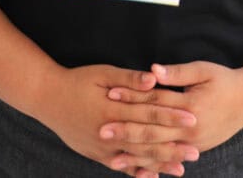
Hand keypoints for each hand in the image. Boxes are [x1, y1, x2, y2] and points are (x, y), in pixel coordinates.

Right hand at [36, 64, 199, 176]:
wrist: (47, 98)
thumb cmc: (77, 81)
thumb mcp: (103, 73)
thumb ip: (129, 79)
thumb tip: (154, 80)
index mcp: (112, 108)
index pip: (148, 113)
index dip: (171, 117)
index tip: (192, 119)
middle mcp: (108, 131)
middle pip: (145, 141)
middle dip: (171, 148)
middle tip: (195, 152)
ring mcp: (101, 147)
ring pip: (135, 158)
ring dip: (159, 164)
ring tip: (180, 169)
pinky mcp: (96, 154)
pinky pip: (120, 166)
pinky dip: (137, 172)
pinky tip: (153, 176)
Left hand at [102, 61, 242, 163]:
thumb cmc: (225, 80)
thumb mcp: (204, 70)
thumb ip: (177, 72)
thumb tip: (151, 71)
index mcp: (191, 106)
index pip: (155, 101)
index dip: (132, 97)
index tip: (110, 94)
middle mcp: (192, 129)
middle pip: (154, 131)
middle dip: (126, 132)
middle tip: (102, 132)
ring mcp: (195, 144)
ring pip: (160, 151)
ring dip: (136, 156)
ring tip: (113, 159)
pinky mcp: (196, 150)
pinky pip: (170, 160)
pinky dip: (153, 166)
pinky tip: (137, 170)